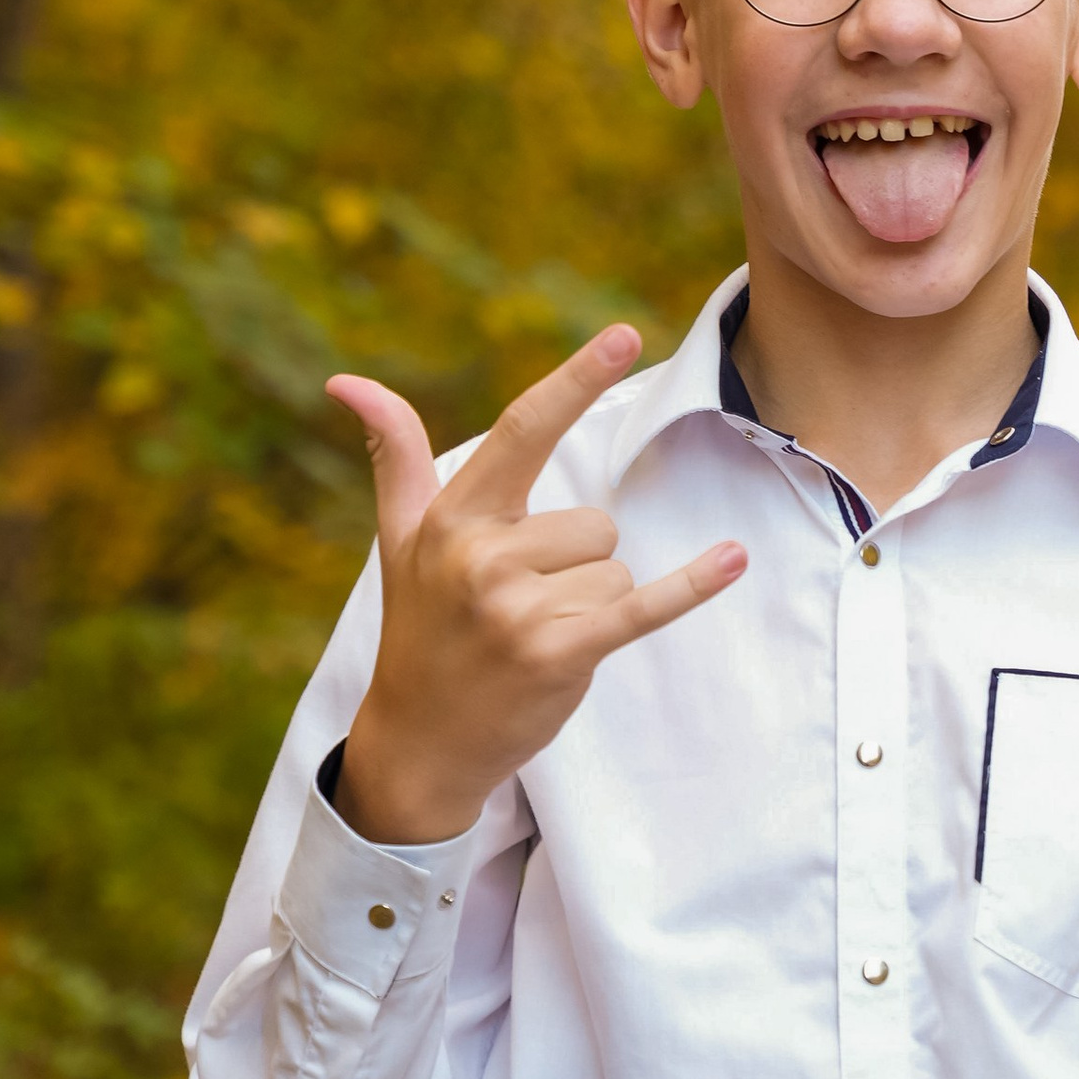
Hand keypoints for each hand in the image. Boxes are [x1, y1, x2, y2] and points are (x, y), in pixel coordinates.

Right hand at [327, 324, 746, 844]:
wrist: (419, 744)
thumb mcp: (401, 538)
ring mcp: (519, 610)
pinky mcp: (560, 655)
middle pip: (596, 522)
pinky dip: (689, 587)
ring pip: (617, 569)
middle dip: (575, 564)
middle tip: (519, 608)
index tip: (626, 335)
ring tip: (534, 638)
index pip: (525, 431)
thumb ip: (395, 453)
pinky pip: (641, 607)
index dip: (575, 380)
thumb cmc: (419, 627)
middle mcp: (483, 557)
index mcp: (454, 518)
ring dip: (591, 606)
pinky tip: (731, 559)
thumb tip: (347, 380)